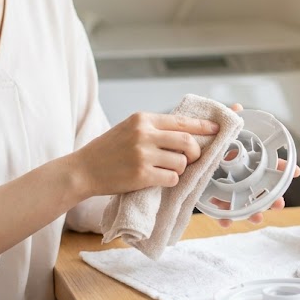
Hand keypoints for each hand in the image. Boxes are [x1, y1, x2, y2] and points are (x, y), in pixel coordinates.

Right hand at [73, 111, 218, 197]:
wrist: (83, 170)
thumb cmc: (108, 150)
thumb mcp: (129, 129)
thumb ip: (154, 129)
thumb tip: (188, 133)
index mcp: (143, 119)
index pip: (182, 121)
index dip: (203, 126)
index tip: (217, 129)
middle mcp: (144, 134)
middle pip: (188, 142)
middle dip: (195, 153)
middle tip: (191, 159)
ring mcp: (143, 154)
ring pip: (182, 163)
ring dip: (180, 170)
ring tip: (165, 170)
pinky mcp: (141, 175)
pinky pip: (172, 179)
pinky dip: (170, 181)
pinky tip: (158, 180)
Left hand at [213, 103, 299, 227]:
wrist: (179, 153)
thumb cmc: (202, 143)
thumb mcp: (215, 131)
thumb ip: (227, 121)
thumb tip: (237, 107)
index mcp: (241, 160)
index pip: (266, 164)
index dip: (281, 168)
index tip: (296, 172)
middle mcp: (237, 176)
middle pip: (260, 189)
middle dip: (272, 198)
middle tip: (280, 203)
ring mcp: (225, 189)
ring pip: (244, 204)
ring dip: (253, 212)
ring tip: (257, 218)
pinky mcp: (210, 199)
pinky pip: (219, 212)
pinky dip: (223, 218)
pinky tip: (226, 222)